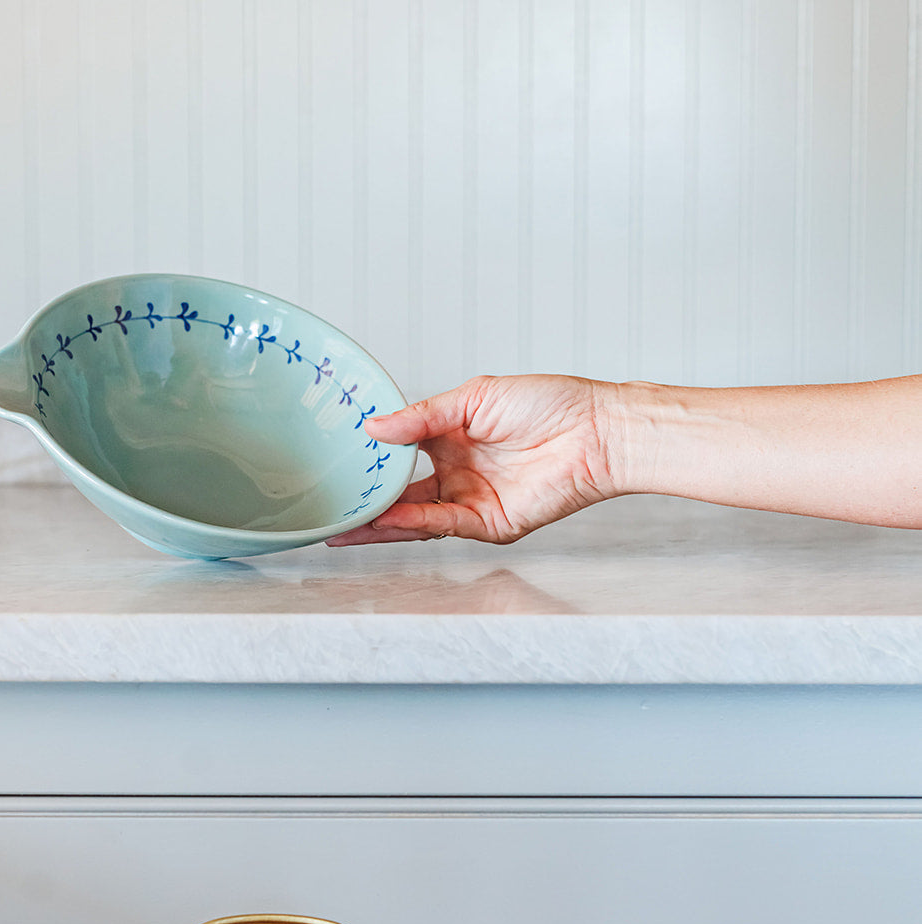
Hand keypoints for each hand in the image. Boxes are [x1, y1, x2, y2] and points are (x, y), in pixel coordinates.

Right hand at [326, 374, 619, 544]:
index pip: (399, 456)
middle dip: (365, 503)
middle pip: (401, 495)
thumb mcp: (474, 398)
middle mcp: (458, 474)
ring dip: (378, 523)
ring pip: (415, 518)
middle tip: (327, 506)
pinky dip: (411, 524)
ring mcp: (472, 501)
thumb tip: (375, 426)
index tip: (335, 461)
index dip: (370, 462)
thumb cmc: (551, 403)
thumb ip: (422, 417)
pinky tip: (384, 520)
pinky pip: (442, 526)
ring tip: (341, 525)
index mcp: (451, 439)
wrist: (597, 429)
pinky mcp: (491, 523)